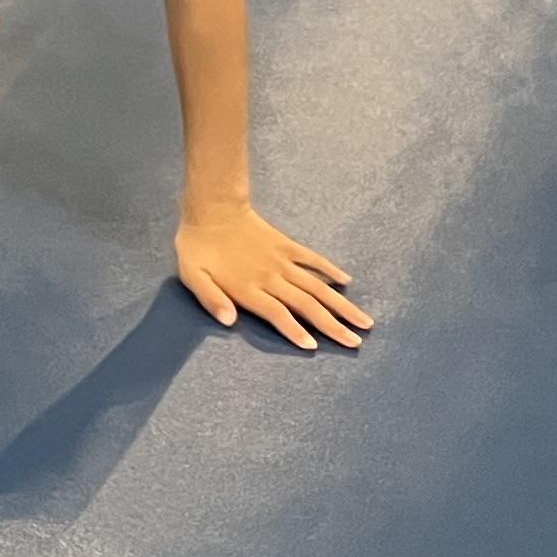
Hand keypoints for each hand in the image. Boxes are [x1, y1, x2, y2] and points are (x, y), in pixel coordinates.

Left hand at [173, 202, 369, 347]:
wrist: (211, 209)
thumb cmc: (197, 247)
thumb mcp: (192, 276)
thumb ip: (211, 299)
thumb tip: (229, 321)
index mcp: (248, 288)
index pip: (278, 314)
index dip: (295, 331)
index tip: (315, 347)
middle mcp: (271, 278)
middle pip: (307, 305)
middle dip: (332, 326)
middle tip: (356, 343)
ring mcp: (283, 261)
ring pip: (318, 286)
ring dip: (341, 305)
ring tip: (364, 321)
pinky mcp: (287, 246)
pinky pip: (313, 259)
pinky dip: (330, 270)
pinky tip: (347, 282)